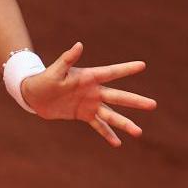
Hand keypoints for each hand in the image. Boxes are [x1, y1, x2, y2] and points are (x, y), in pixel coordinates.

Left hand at [21, 42, 156, 146]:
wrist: (34, 95)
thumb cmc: (44, 79)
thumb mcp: (55, 70)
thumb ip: (67, 59)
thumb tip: (79, 45)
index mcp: (88, 77)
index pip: (111, 72)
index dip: (126, 68)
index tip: (142, 64)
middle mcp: (93, 91)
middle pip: (118, 96)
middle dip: (135, 101)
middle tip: (153, 105)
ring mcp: (90, 104)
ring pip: (111, 115)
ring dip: (124, 123)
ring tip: (139, 132)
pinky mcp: (84, 115)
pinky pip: (98, 126)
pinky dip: (108, 134)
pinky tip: (118, 143)